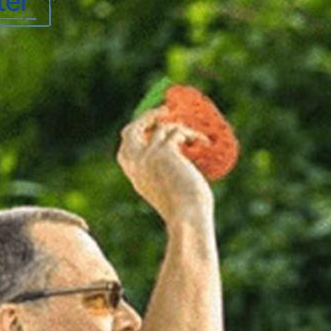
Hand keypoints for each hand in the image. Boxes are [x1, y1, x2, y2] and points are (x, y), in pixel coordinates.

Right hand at [116, 108, 213, 223]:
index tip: (154, 129)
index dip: (139, 135)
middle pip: (132, 129)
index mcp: (136, 176)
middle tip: (165, 112)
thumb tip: (181, 159)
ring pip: (162, 128)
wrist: (188, 218)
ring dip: (181, 129)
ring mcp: (148, 155)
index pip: (126, 149)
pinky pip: (178, 131)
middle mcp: (136, 163)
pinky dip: (193, 134)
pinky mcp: (164, 150)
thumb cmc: (187, 212)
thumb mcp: (170, 193)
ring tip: (196, 137)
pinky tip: (204, 142)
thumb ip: (166, 176)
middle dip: (148, 117)